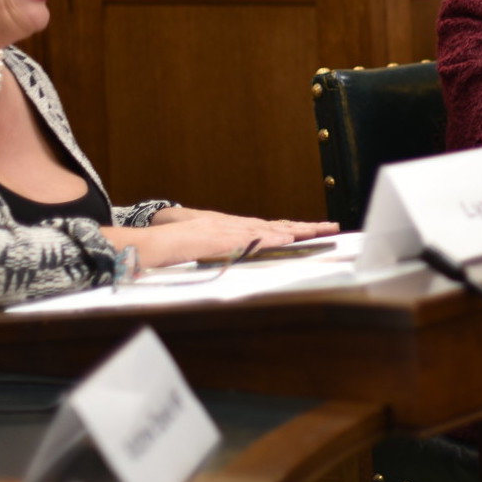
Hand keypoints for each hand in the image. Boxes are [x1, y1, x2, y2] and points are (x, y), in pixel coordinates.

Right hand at [104, 209, 337, 267]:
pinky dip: (266, 237)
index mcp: (232, 228)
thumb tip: (243, 256)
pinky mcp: (216, 237)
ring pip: (266, 228)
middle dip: (305, 226)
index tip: (318, 229)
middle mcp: (232, 225)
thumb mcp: (205, 248)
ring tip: (317, 231)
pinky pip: (246, 238)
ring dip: (292, 230)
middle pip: (275, 224)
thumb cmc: (173, 247)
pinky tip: (283, 238)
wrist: (148, 242)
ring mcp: (225, 229)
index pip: (269, 227)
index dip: (294, 228)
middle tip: (333, 227)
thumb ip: (224, 251)